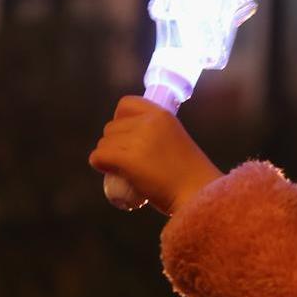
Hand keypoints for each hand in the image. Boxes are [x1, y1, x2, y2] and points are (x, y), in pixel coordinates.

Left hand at [89, 96, 223, 215]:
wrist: (197, 192)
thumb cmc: (191, 174)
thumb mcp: (176, 140)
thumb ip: (157, 135)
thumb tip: (131, 140)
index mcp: (162, 115)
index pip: (126, 103)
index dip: (120, 119)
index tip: (127, 135)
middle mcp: (148, 122)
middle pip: (111, 126)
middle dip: (114, 143)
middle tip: (128, 160)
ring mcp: (137, 140)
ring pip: (103, 143)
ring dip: (108, 156)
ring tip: (123, 170)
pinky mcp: (127, 159)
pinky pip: (98, 157)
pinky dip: (100, 165)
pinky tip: (110, 172)